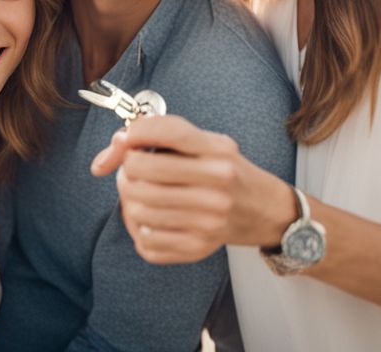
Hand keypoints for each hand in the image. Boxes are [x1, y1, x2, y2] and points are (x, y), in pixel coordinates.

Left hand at [90, 115, 296, 263]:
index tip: (127, 139)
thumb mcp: (206, 143)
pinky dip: (138, 229)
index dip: (136, 133)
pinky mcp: (197, 248)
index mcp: (218, 154)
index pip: (168, 133)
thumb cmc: (225, 170)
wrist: (263, 210)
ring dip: (128, 199)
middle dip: (125, 168)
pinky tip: (149, 219)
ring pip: (136, 208)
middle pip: (140, 171)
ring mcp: (207, 222)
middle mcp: (217, 188)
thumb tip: (117, 143)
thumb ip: (162, 134)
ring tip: (139, 192)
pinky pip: (145, 241)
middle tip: (132, 169)